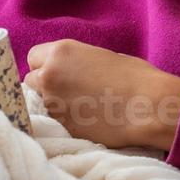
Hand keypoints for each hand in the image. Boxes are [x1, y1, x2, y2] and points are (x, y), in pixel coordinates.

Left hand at [24, 39, 179, 150]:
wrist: (149, 107)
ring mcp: (53, 104)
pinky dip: (64, 120)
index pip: (32, 57)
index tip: (55, 71)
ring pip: (40, 103)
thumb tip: (65, 71)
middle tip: (66, 91)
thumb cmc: (134, 77)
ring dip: (53, 103)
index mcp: (60, 52)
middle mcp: (50, 76)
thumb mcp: (99, 56)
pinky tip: (84, 118)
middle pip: (30, 80)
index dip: (44, 65)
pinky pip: (54, 121)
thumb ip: (73, 62)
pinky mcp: (62, 126)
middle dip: (43, 85)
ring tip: (79, 106)